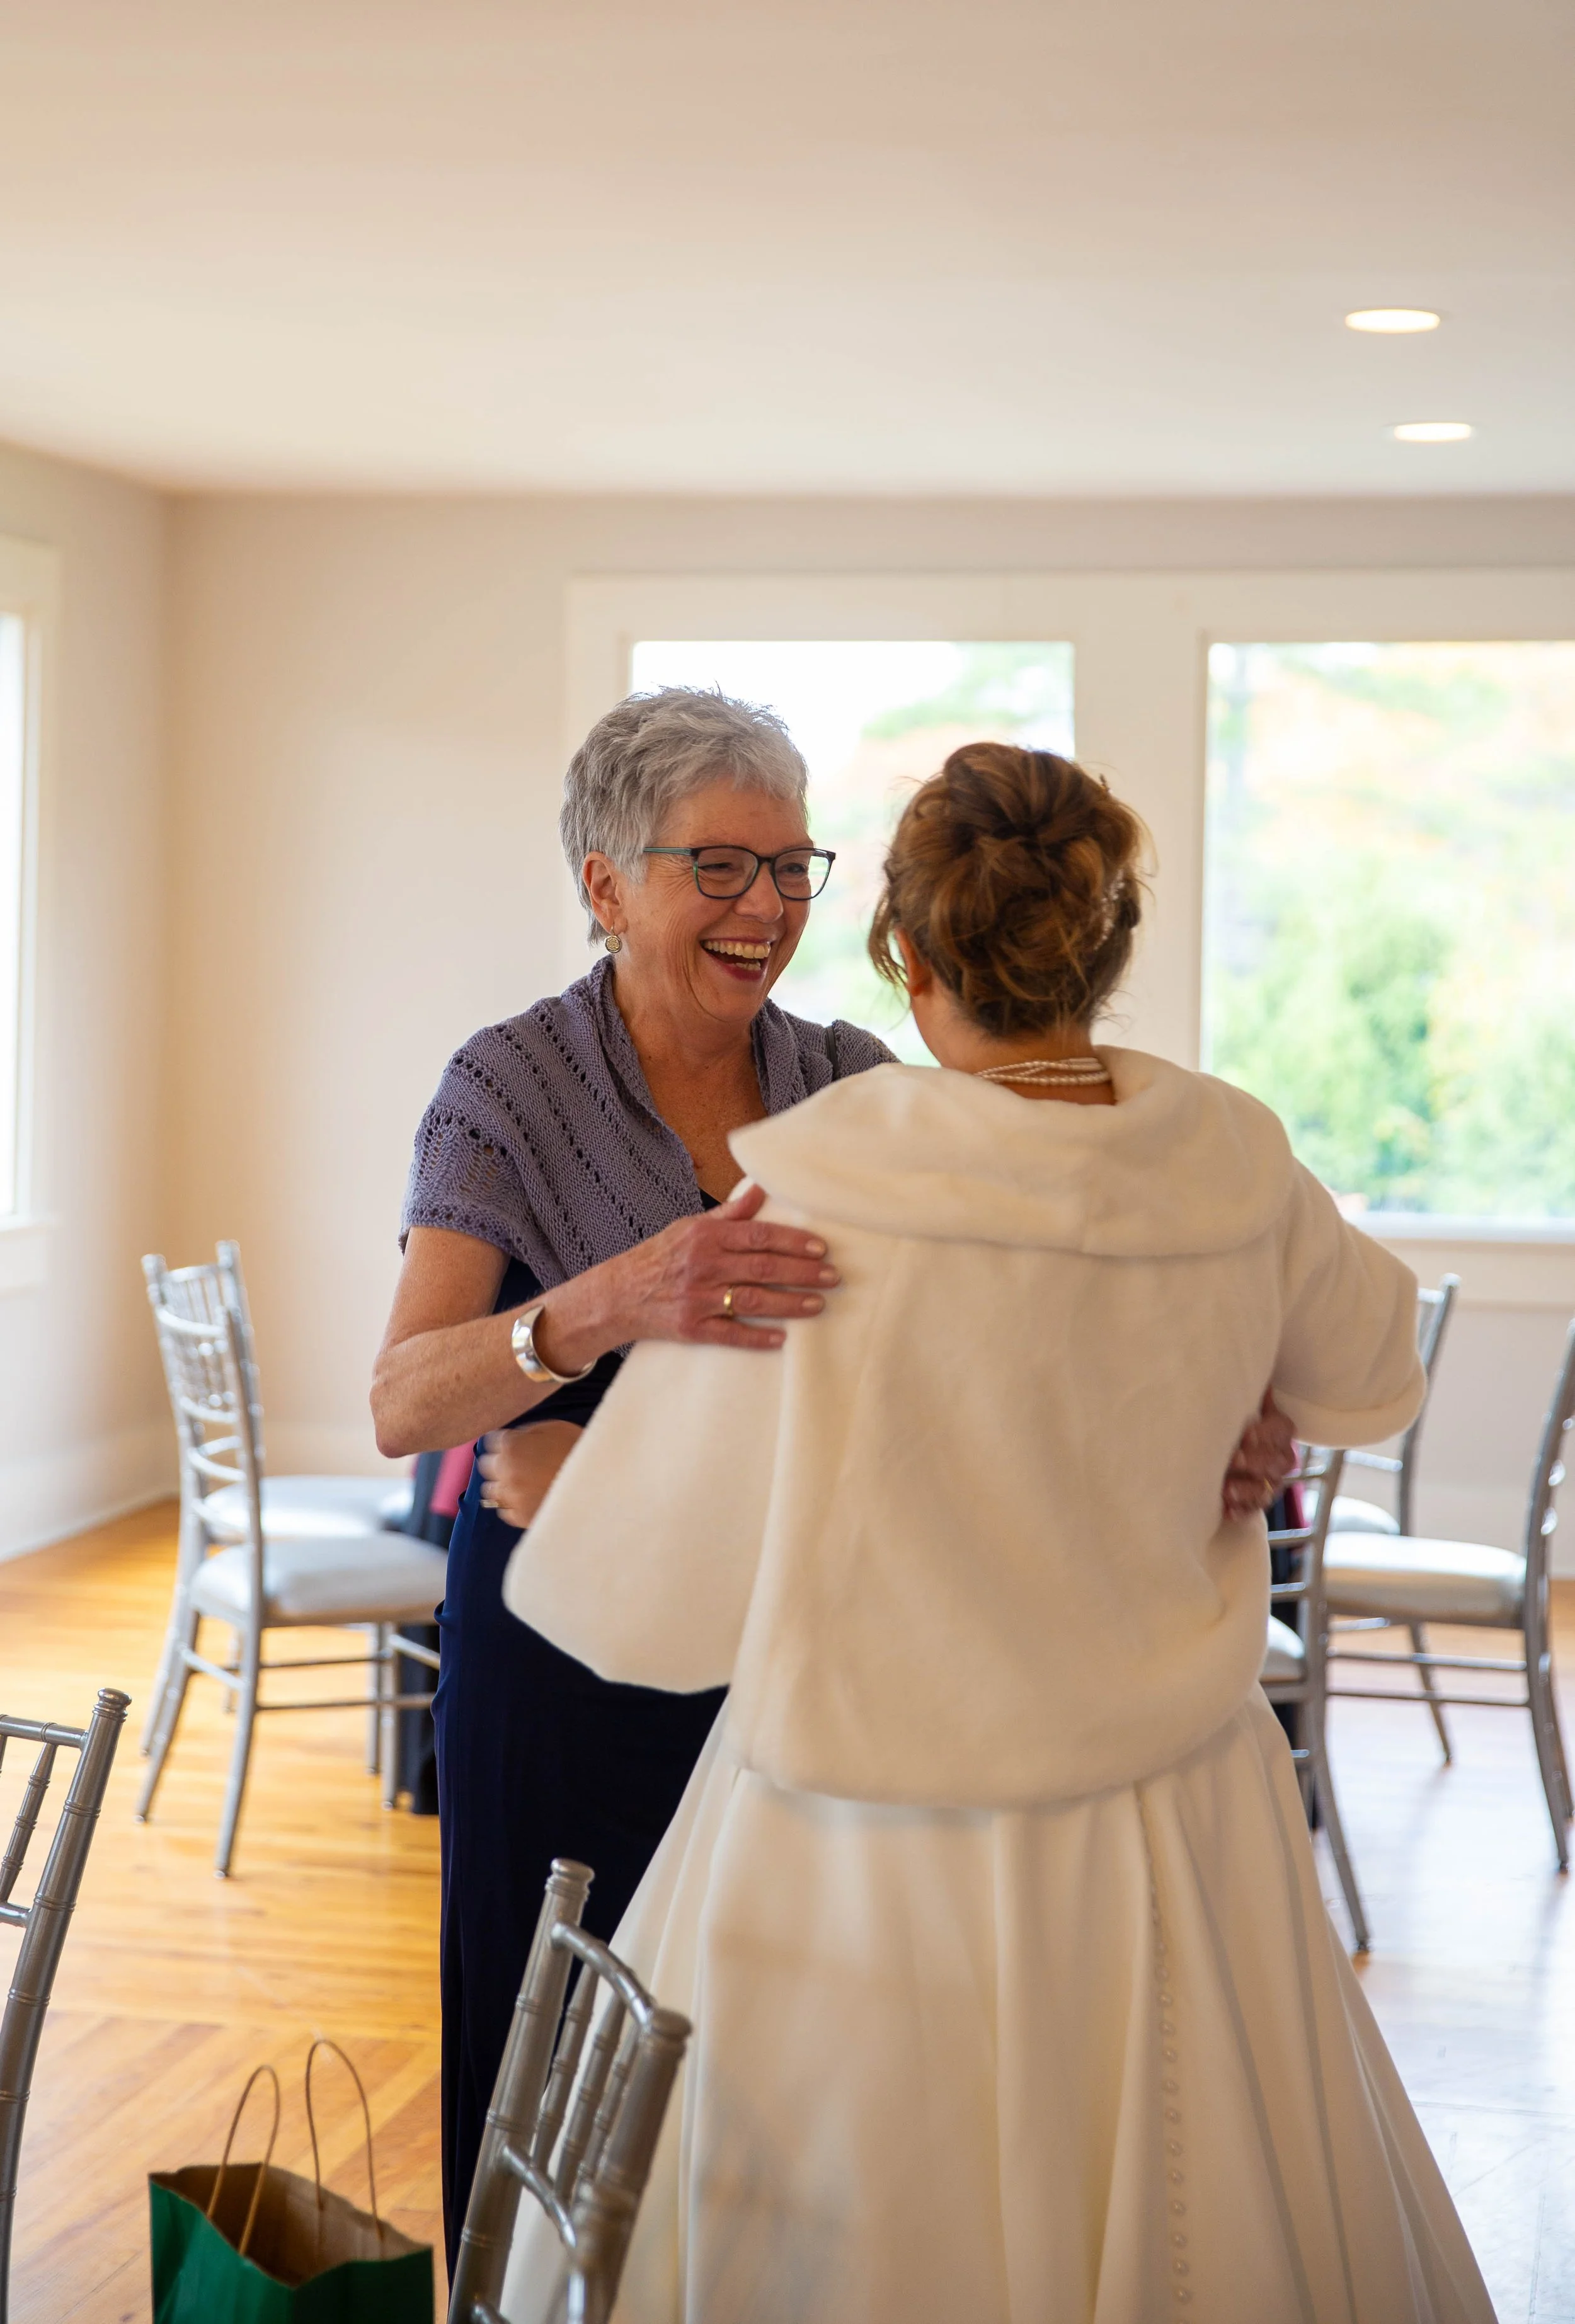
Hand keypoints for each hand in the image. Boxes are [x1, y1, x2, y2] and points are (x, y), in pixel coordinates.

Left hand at [479, 1421, 583, 1532]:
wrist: (599, 1483)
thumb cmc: (579, 1450)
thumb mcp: (554, 1428)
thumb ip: (527, 1432)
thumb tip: (513, 1439)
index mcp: (512, 1446)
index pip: (490, 1442)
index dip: (503, 1443)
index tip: (513, 1446)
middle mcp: (506, 1471)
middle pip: (486, 1467)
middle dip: (499, 1463)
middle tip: (517, 1464)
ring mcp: (512, 1496)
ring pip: (492, 1491)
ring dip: (503, 1485)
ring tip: (521, 1484)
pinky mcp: (521, 1517)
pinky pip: (505, 1511)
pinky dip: (512, 1504)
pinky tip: (526, 1499)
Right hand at [535, 1181, 837, 1369]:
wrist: (616, 1295)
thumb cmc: (659, 1257)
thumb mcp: (689, 1228)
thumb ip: (729, 1214)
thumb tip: (760, 1189)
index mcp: (705, 1237)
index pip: (758, 1236)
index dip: (792, 1241)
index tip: (821, 1247)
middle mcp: (703, 1266)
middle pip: (762, 1267)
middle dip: (802, 1272)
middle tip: (833, 1276)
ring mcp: (697, 1298)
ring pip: (752, 1300)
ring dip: (789, 1303)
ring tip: (819, 1304)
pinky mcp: (691, 1328)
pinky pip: (730, 1333)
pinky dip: (756, 1337)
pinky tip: (782, 1338)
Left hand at [1222, 1387, 1296, 1519]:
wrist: (1216, 1448)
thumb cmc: (1228, 1418)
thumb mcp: (1236, 1402)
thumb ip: (1242, 1386)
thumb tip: (1242, 1354)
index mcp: (1277, 1428)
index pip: (1281, 1430)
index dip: (1266, 1432)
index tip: (1246, 1432)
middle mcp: (1280, 1456)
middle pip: (1278, 1462)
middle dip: (1255, 1461)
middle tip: (1233, 1458)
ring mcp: (1270, 1481)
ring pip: (1267, 1488)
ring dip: (1246, 1489)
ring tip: (1225, 1488)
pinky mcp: (1256, 1502)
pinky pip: (1254, 1510)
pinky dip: (1240, 1509)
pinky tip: (1225, 1509)